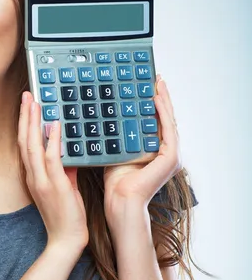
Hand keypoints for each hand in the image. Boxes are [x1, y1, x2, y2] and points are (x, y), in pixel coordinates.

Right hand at [18, 91, 88, 255]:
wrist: (66, 240)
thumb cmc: (66, 215)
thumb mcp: (65, 187)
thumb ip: (64, 168)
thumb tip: (68, 152)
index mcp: (33, 176)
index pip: (25, 145)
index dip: (25, 124)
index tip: (28, 105)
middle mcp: (33, 176)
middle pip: (24, 140)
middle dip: (25, 116)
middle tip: (27, 95)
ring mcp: (41, 181)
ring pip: (32, 146)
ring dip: (33, 123)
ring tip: (35, 102)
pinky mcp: (54, 186)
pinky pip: (51, 160)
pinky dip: (51, 141)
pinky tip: (54, 126)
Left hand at [103, 74, 182, 218]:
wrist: (120, 200)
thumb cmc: (116, 182)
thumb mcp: (117, 152)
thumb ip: (119, 137)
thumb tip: (106, 118)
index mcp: (157, 152)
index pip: (157, 124)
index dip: (154, 105)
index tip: (148, 87)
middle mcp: (168, 153)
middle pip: (166, 120)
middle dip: (162, 98)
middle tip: (156, 78)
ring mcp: (172, 156)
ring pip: (169, 121)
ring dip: (164, 100)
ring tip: (158, 83)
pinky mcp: (171, 157)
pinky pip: (168, 129)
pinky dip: (163, 113)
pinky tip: (155, 98)